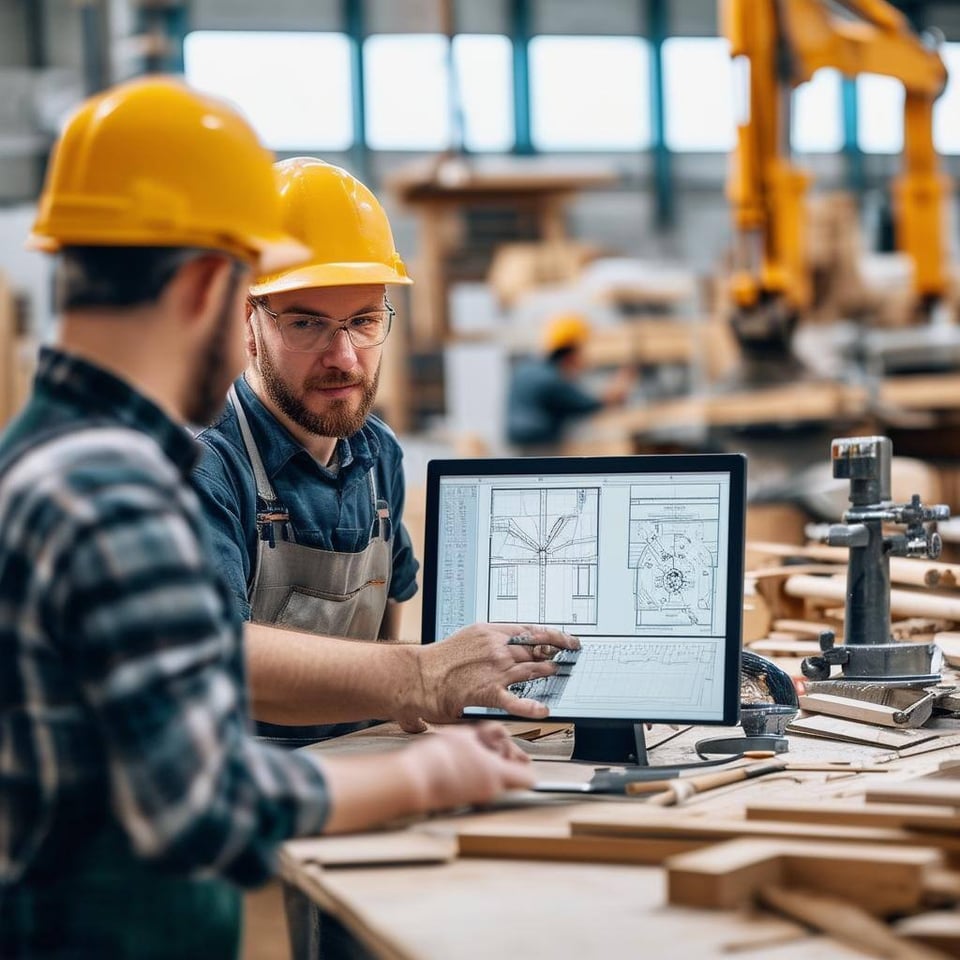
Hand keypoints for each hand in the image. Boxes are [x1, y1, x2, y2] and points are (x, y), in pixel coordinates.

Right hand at [399, 723, 534, 812]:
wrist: (413, 780)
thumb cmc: (437, 758)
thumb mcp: (464, 735)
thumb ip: (485, 735)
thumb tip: (495, 734)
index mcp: (496, 774)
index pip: (529, 779)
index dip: (526, 766)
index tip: (519, 756)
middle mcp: (490, 791)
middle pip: (511, 781)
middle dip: (504, 764)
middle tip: (491, 749)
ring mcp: (476, 799)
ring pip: (494, 784)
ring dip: (487, 769)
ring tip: (469, 753)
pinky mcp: (462, 802)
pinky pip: (477, 789)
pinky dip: (473, 777)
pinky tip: (458, 764)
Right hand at [407, 623, 579, 725]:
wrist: (419, 675)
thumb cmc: (440, 658)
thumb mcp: (469, 636)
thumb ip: (492, 638)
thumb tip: (512, 641)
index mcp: (491, 631)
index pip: (531, 630)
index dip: (554, 635)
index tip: (566, 639)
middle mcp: (496, 648)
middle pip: (535, 649)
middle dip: (554, 653)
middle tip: (565, 656)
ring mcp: (494, 669)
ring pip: (531, 669)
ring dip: (547, 671)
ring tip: (556, 672)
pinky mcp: (488, 692)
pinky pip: (516, 700)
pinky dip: (532, 706)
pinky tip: (543, 709)